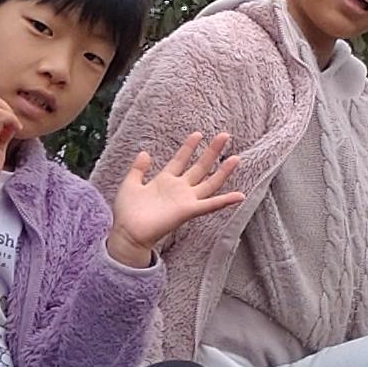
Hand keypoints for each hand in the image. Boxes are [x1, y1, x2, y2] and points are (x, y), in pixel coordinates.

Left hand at [104, 129, 241, 264]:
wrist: (127, 232)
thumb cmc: (127, 212)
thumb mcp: (130, 184)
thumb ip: (138, 169)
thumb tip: (145, 152)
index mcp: (165, 181)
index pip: (180, 160)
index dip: (189, 147)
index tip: (198, 134)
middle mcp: (179, 189)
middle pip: (200, 167)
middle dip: (212, 151)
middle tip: (224, 136)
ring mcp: (185, 200)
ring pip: (209, 183)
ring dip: (223, 171)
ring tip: (235, 158)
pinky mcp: (188, 211)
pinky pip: (210, 205)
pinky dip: (225, 201)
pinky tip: (240, 195)